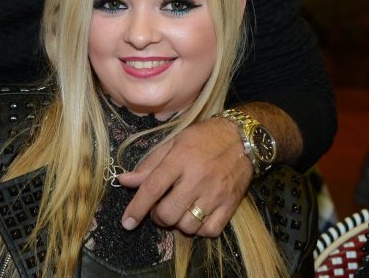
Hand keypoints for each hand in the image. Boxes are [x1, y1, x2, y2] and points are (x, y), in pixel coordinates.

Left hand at [117, 117, 250, 236]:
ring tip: (179, 210)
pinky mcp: (231, 204)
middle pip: (168, 213)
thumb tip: (124, 181)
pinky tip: (197, 216)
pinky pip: (210, 230)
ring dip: (178, 223)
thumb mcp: (174, 142)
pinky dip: (199, 229)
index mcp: (180, 158)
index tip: (127, 222)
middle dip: (157, 216)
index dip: (137, 208)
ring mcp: (216, 193)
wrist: (244, 137)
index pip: (153, 188)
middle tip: (160, 208)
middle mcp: (198, 177)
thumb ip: (149, 164)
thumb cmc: (205, 137)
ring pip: (187, 226)